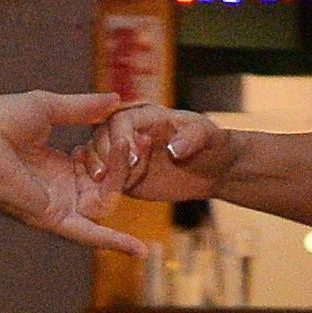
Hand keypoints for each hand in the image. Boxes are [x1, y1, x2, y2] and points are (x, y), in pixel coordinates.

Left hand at [0, 87, 136, 249]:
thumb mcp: (47, 108)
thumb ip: (81, 108)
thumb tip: (114, 100)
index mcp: (56, 168)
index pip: (99, 167)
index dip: (117, 151)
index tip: (130, 129)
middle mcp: (59, 191)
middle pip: (106, 186)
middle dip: (123, 163)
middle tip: (138, 139)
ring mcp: (57, 207)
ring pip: (104, 203)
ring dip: (119, 177)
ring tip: (128, 148)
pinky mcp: (52, 218)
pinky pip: (88, 235)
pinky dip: (114, 243)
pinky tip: (139, 251)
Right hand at [104, 106, 246, 204]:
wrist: (212, 170)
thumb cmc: (211, 144)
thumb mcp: (208, 136)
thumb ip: (192, 138)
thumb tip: (174, 149)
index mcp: (146, 116)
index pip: (120, 121)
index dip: (121, 138)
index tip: (132, 159)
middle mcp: (130, 132)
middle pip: (101, 137)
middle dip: (105, 155)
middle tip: (113, 173)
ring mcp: (125, 154)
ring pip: (99, 158)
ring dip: (99, 171)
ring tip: (105, 185)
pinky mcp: (125, 176)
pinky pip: (107, 180)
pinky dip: (104, 186)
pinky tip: (107, 196)